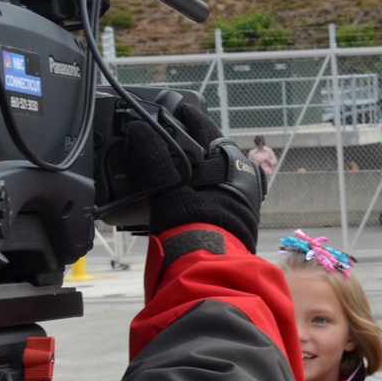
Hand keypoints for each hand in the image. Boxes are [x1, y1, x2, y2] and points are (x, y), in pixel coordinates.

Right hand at [124, 104, 264, 251]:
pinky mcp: (230, 222)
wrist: (207, 271)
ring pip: (212, 175)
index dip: (188, 118)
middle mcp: (243, 182)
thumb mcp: (169, 187)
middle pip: (211, 153)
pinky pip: (210, 195)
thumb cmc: (194, 226)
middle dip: (189, 145)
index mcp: (235, 166)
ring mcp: (239, 203)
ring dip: (191, 168)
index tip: (175, 109)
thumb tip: (138, 129)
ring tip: (166, 162)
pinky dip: (193, 189)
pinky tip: (178, 192)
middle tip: (165, 134)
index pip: (208, 131)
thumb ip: (153, 157)